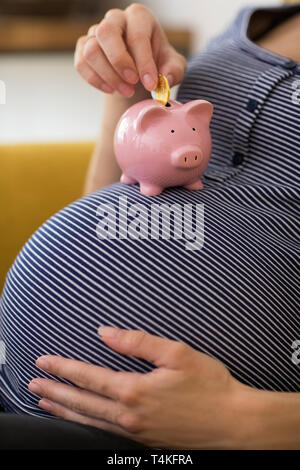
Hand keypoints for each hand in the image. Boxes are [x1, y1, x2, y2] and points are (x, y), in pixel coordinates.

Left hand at [28, 327, 242, 448]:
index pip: (88, 377)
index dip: (63, 368)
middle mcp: (129, 415)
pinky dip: (85, 425)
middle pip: (81, 403)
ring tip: (46, 404)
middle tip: (32, 386)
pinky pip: (104, 433)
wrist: (234, 425)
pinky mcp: (144, 442)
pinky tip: (81, 421)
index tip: (43, 361)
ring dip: (64, 411)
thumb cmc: (210, 386)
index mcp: (134, 391)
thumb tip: (105, 333)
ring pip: (89, 422)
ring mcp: (135, 433)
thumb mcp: (177, 354)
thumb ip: (138, 342)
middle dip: (54, 392)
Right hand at [74, 3, 186, 96]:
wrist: (139, 74)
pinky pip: (81, 63)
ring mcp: (96, 33)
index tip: (151, 84)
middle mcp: (115, 20)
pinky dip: (94, 80)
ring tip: (126, 91)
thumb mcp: (173, 67)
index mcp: (139, 18)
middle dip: (119, 62)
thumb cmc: (157, 65)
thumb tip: (165, 79)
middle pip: (107, 32)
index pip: (137, 35)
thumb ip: (174, 71)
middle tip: (132, 84)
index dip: (144, 62)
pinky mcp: (84, 48)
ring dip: (108, 75)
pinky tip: (110, 89)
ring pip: (92, 50)